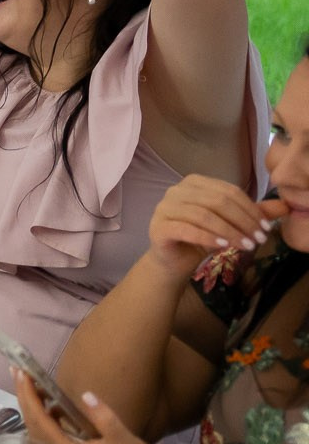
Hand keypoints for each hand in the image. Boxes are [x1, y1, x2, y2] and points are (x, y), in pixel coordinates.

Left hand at [13, 371, 181, 443]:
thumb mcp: (122, 438)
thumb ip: (102, 416)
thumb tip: (85, 394)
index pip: (39, 421)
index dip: (28, 396)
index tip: (21, 374)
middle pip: (32, 425)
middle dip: (24, 397)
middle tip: (18, 372)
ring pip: (37, 431)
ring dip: (32, 408)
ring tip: (30, 384)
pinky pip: (47, 437)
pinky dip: (43, 419)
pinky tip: (48, 405)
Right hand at [144, 174, 285, 278]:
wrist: (173, 260)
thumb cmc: (201, 239)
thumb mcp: (230, 225)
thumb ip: (252, 214)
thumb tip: (285, 207)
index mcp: (194, 183)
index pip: (228, 191)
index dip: (250, 209)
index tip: (266, 229)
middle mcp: (176, 190)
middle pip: (217, 201)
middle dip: (243, 221)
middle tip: (259, 240)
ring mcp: (164, 207)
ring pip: (203, 215)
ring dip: (229, 231)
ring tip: (246, 246)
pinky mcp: (158, 226)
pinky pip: (186, 229)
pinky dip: (207, 237)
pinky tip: (222, 247)